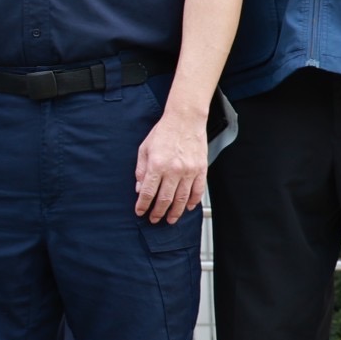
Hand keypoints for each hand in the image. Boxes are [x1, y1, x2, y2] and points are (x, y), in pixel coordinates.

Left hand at [135, 105, 209, 223]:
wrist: (185, 120)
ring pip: (182, 198)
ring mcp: (189, 171)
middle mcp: (174, 170)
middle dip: (158, 212)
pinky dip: (193, 201)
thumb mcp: (144, 149)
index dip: (143, 205)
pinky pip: (198, 190)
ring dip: (176, 212)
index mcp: (157, 165)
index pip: (148, 192)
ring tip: (170, 219)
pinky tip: (188, 208)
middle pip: (165, 199)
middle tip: (154, 219)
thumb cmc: (163, 132)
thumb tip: (139, 189)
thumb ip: (141, 170)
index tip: (140, 212)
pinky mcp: (201, 169)